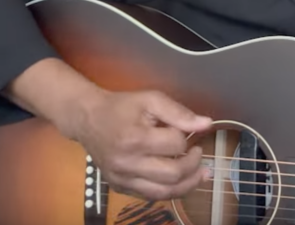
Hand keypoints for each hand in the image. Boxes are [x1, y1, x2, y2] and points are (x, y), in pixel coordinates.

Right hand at [65, 89, 213, 200]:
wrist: (87, 119)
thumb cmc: (121, 107)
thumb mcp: (150, 99)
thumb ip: (179, 112)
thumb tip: (207, 124)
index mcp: (134, 139)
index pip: (176, 145)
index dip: (187, 137)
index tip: (185, 131)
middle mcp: (127, 164)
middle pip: (173, 174)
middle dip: (193, 164)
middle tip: (198, 153)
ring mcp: (121, 179)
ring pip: (164, 192)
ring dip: (188, 184)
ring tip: (199, 173)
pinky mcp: (119, 187)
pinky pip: (151, 196)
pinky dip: (169, 190)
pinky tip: (179, 180)